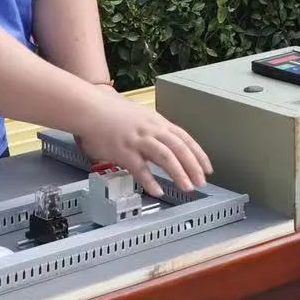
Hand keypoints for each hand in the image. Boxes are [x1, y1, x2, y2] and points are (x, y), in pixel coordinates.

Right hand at [74, 94, 212, 196]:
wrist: (92, 109)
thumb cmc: (114, 113)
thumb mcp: (142, 118)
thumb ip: (156, 133)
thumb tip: (168, 148)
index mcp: (159, 122)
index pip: (186, 139)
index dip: (199, 154)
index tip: (207, 168)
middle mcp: (152, 130)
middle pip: (180, 148)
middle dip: (194, 166)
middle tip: (202, 182)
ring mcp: (139, 140)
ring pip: (165, 157)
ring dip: (178, 173)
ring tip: (187, 188)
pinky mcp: (124, 151)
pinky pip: (140, 168)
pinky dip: (150, 180)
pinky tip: (157, 191)